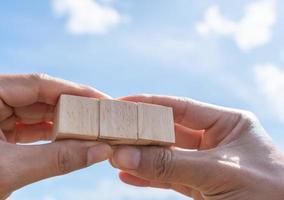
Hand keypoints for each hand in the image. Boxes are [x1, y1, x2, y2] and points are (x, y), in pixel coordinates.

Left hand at [0, 74, 111, 199]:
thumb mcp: (6, 170)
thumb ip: (57, 159)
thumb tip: (100, 151)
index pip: (38, 84)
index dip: (74, 91)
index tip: (102, 100)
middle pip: (41, 97)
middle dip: (73, 109)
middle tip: (102, 118)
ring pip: (38, 113)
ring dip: (65, 123)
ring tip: (92, 130)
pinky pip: (31, 128)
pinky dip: (52, 136)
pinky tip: (72, 140)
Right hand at [111, 94, 283, 199]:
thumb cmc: (269, 192)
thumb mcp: (219, 172)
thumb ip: (172, 165)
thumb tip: (126, 155)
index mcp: (228, 124)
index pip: (182, 108)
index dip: (152, 105)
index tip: (124, 103)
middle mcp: (216, 141)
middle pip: (170, 133)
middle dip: (142, 134)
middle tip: (113, 132)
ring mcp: (207, 165)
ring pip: (167, 158)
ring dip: (141, 157)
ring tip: (114, 155)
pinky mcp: (202, 188)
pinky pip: (170, 179)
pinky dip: (149, 179)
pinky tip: (128, 176)